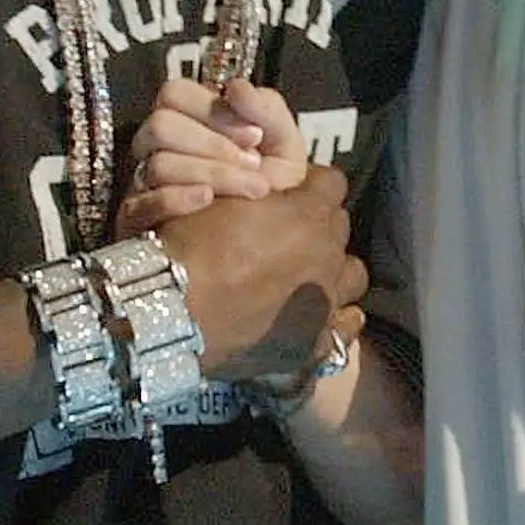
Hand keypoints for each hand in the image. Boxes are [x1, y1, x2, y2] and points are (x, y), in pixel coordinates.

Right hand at [117, 77, 312, 234]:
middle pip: (161, 125)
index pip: (174, 94)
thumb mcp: (284, 152)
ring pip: (158, 163)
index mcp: (188, 123)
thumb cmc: (272, 196)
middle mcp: (157, 148)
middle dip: (214, 145)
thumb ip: (268, 111)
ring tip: (251, 192)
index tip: (255, 136)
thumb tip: (236, 87)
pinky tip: (208, 201)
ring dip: (211, 174)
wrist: (265, 257)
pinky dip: (178, 197)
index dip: (212, 109)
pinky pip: (142, 202)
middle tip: (254, 166)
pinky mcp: (135, 221)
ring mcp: (142, 184)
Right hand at [155, 162, 367, 384]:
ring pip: (351, 274)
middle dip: (316, 226)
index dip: (310, 186)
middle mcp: (328, 254)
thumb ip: (257, 184)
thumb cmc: (189, 246)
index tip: (290, 194)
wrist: (173, 310)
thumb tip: (269, 182)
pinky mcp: (317, 342)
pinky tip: (317, 313)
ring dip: (332, 269)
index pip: (332, 183)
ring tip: (304, 276)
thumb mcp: (218, 192)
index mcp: (308, 212)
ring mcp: (326, 300)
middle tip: (286, 236)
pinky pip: (348, 324)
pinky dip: (337, 316)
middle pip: (339, 227)